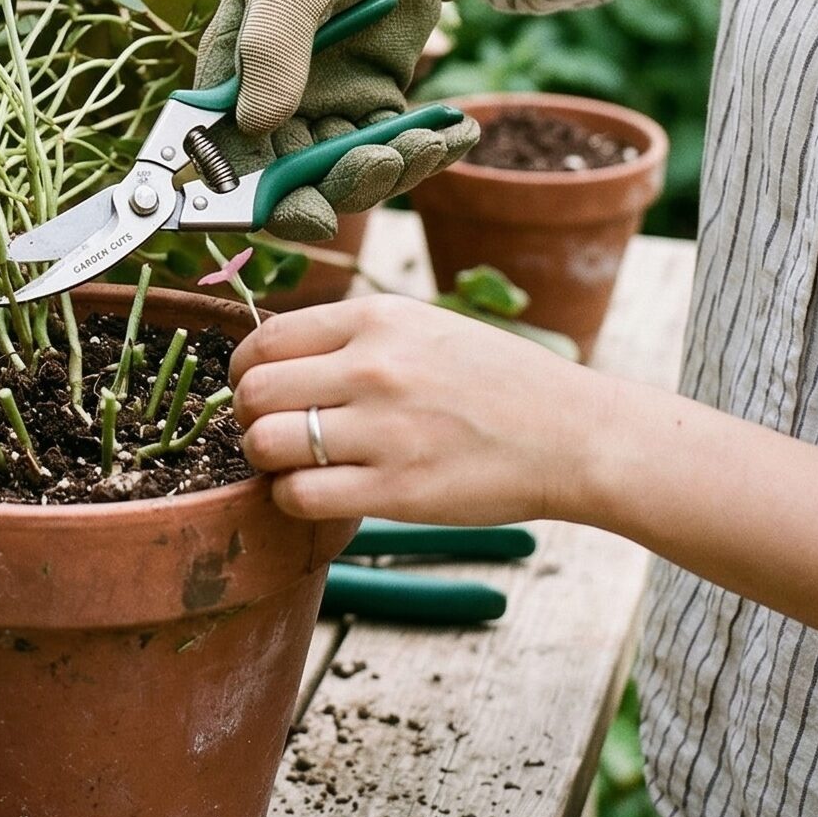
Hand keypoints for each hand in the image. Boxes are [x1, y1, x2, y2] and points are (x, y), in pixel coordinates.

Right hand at [194, 0, 488, 242]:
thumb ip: (271, 46)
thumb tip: (257, 126)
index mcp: (229, 76)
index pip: (227, 157)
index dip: (259, 199)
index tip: (309, 213)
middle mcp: (268, 103)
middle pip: (289, 179)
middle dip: (339, 185)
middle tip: (382, 164)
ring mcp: (321, 110)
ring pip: (345, 172)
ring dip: (389, 170)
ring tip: (430, 140)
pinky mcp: (370, 108)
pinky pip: (392, 150)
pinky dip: (428, 151)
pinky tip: (460, 133)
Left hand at [230, 296, 604, 526]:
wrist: (572, 434)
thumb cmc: (494, 382)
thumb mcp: (421, 327)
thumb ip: (351, 336)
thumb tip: (275, 358)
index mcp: (377, 318)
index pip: (265, 338)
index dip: (244, 370)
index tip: (256, 390)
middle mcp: (374, 366)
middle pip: (254, 391)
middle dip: (246, 416)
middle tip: (268, 430)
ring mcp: (385, 429)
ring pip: (266, 443)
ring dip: (265, 460)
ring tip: (293, 463)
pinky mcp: (397, 490)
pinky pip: (300, 495)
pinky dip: (291, 498)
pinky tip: (316, 493)